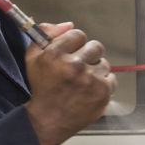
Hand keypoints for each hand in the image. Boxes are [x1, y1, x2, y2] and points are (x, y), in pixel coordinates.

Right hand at [24, 23, 117, 144]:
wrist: (48, 120)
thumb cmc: (42, 89)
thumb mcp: (33, 58)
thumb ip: (46, 34)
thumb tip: (68, 25)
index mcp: (56, 55)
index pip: (78, 34)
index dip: (75, 44)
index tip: (71, 53)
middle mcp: (75, 66)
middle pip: (95, 46)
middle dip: (88, 55)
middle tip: (79, 68)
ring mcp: (91, 80)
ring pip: (104, 63)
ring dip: (95, 70)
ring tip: (83, 82)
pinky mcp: (103, 92)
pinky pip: (111, 79)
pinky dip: (103, 84)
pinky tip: (90, 90)